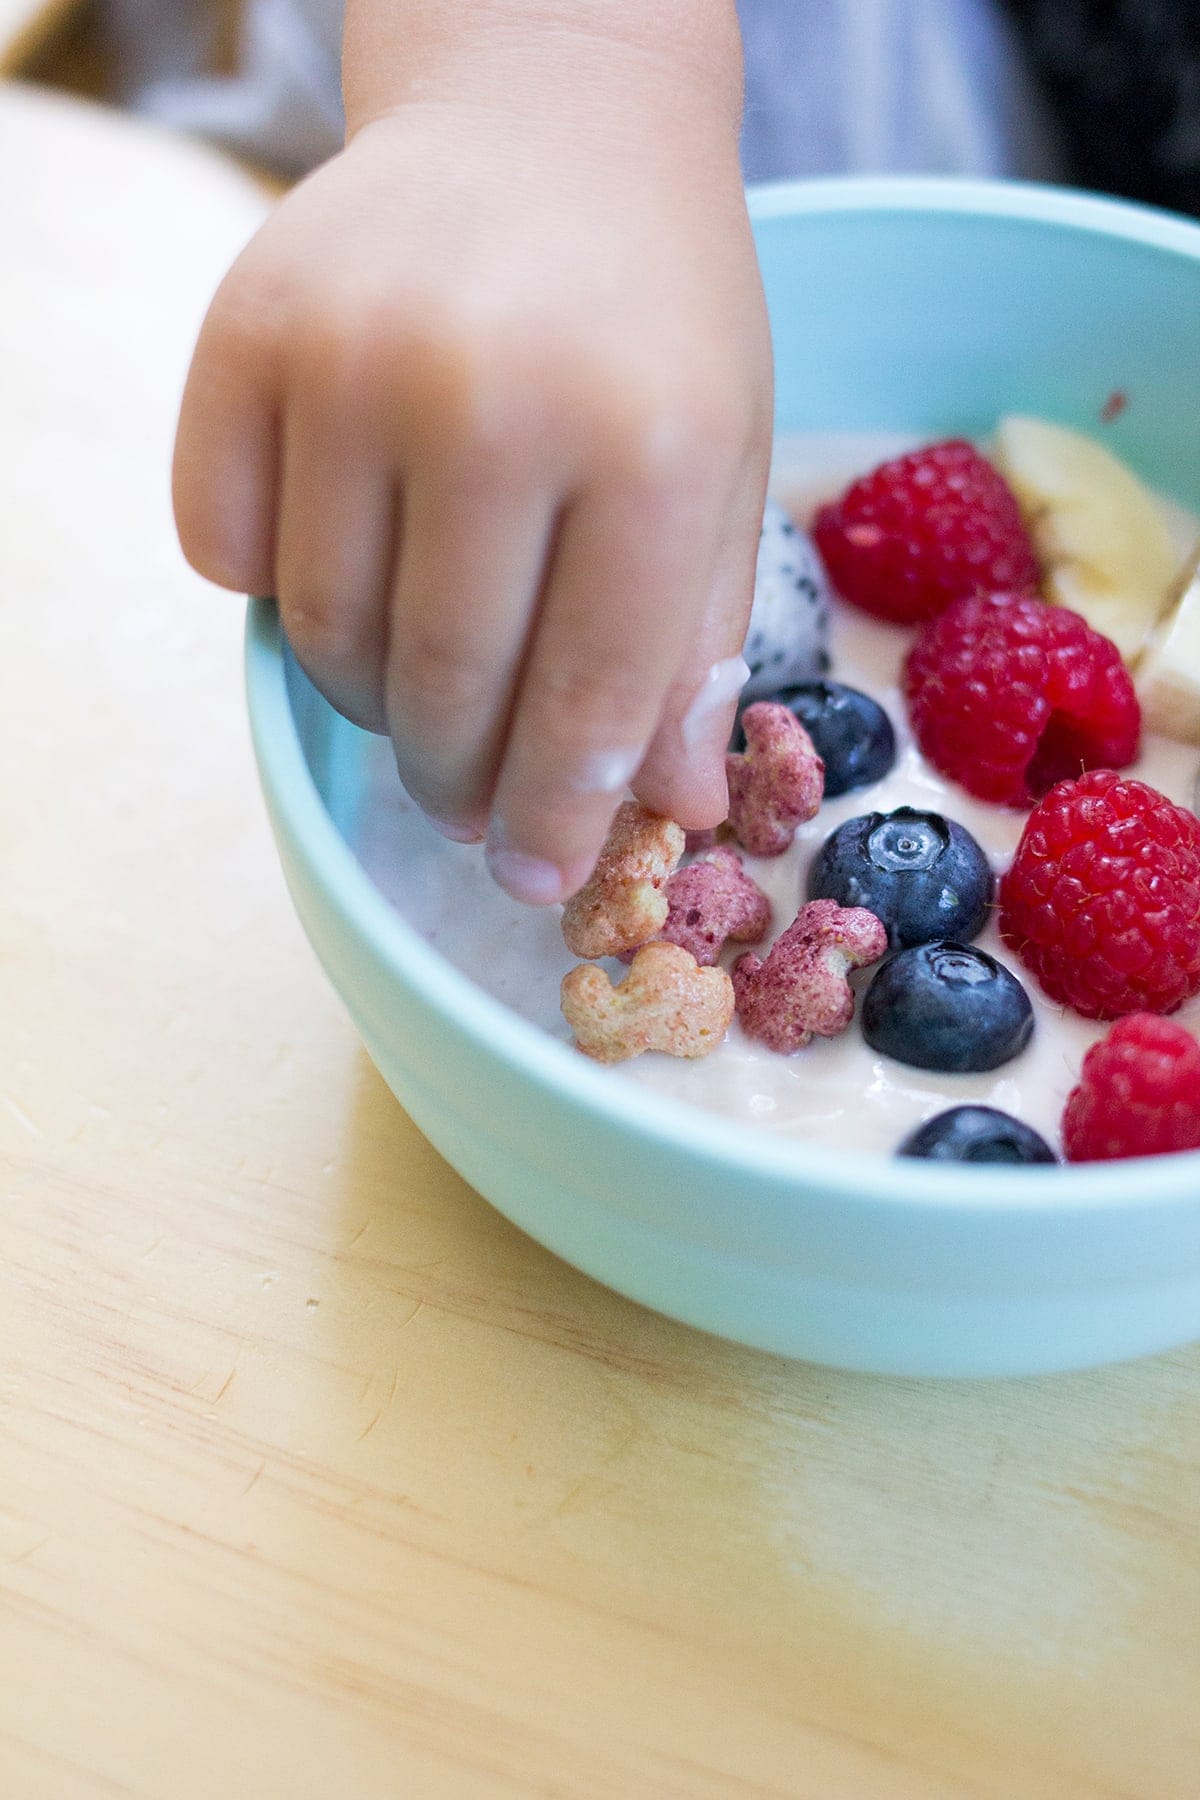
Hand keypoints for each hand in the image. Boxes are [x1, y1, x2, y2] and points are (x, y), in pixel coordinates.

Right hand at [174, 24, 771, 902]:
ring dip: (371, 697)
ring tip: (420, 676)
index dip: (559, 816)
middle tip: (468, 799)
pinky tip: (342, 561)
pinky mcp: (242, 333)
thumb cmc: (650, 311)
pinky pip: (223, 550)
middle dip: (457, 781)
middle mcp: (491, 395)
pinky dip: (274, 593)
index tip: (538, 877)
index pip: (587, 698)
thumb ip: (693, 643)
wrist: (545, 115)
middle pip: (444, 686)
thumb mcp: (719, 467)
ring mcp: (350, 357)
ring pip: (326, 636)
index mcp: (647, 440)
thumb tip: (672, 812)